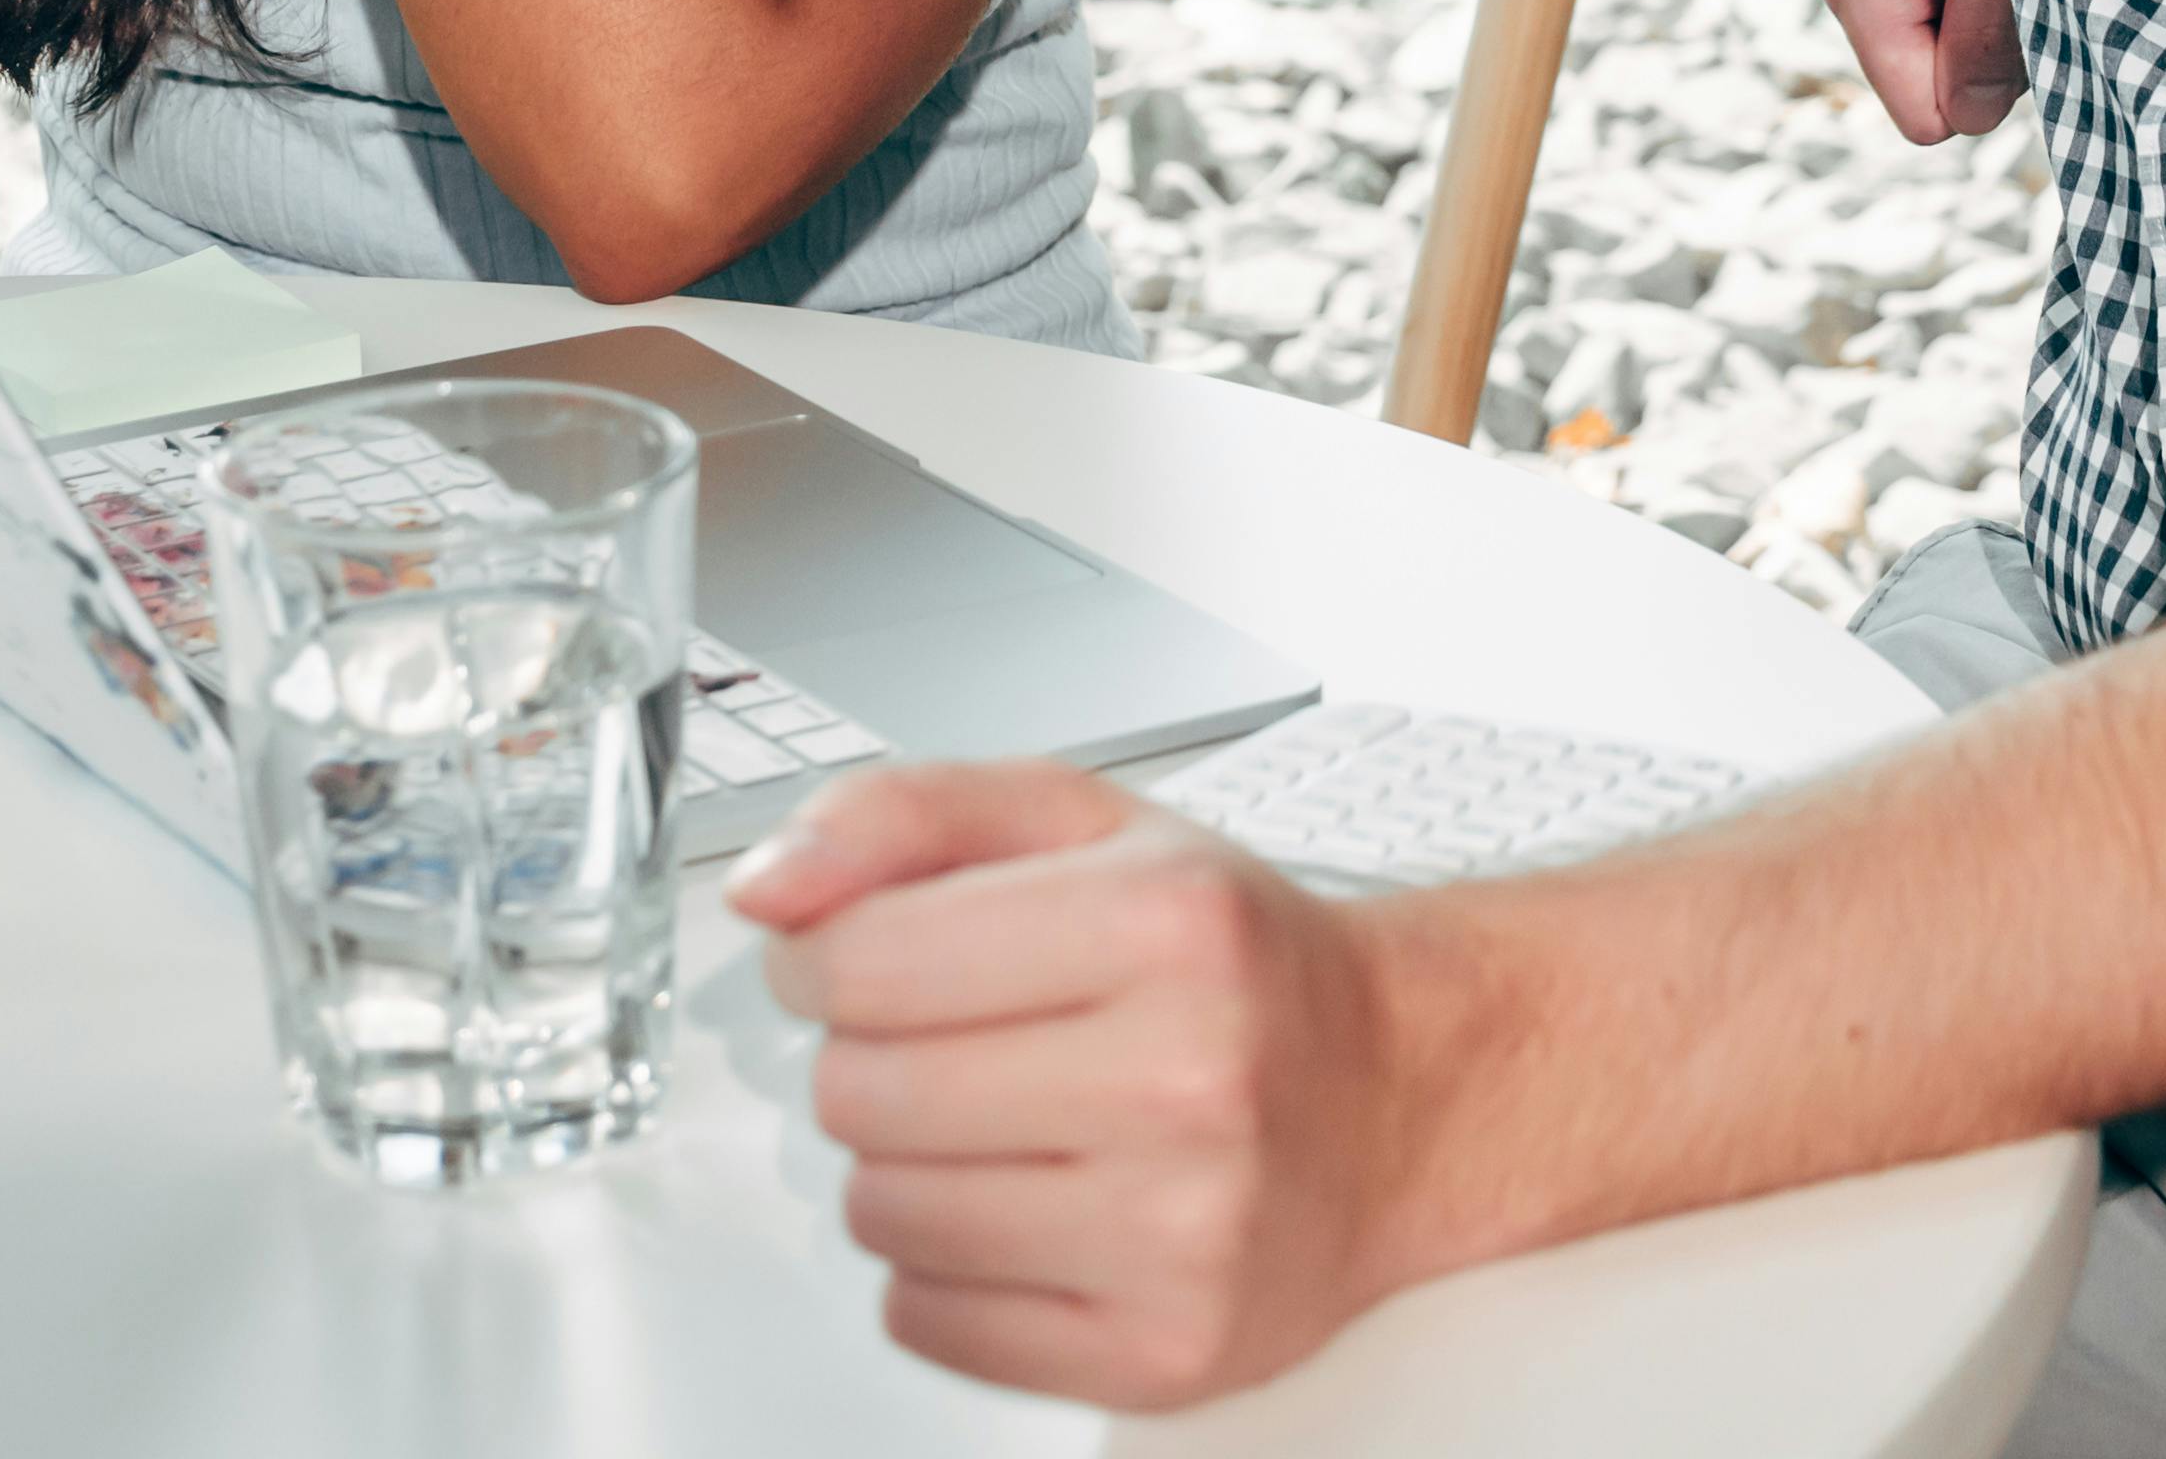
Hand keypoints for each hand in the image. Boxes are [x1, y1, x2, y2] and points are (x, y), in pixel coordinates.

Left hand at [733, 760, 1415, 1409]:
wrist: (1399, 1097)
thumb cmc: (1234, 958)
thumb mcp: (1086, 823)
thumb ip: (905, 815)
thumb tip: (765, 888)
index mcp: (1169, 922)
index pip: (864, 961)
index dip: (825, 958)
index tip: (857, 959)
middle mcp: (1189, 1079)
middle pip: (861, 1095)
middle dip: (873, 1059)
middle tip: (955, 1039)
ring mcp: (1183, 1233)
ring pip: (882, 1213)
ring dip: (905, 1166)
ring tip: (1002, 1123)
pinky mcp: (1163, 1350)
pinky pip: (929, 1323)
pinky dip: (943, 1269)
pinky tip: (1029, 1208)